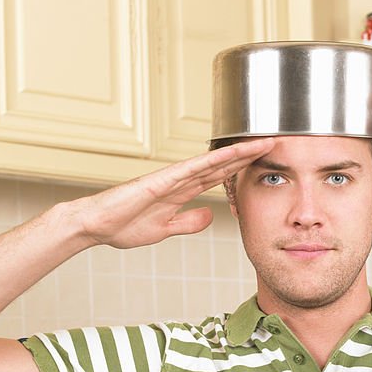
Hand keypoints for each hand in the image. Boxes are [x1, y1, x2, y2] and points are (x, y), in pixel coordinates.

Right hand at [67, 137, 275, 248]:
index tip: (265, 160)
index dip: (243, 167)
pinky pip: (187, 170)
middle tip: (276, 142)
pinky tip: (226, 156)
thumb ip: (188, 221)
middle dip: (248, 154)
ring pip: (210, 162)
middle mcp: (179, 180)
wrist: (95, 226)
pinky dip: (207, 162)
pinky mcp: (158, 182)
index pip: (219, 176)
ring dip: (236, 153)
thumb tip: (209, 215)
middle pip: (221, 164)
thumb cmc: (123, 225)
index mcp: (181, 191)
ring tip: (262, 142)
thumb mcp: (166, 229)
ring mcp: (169, 179)